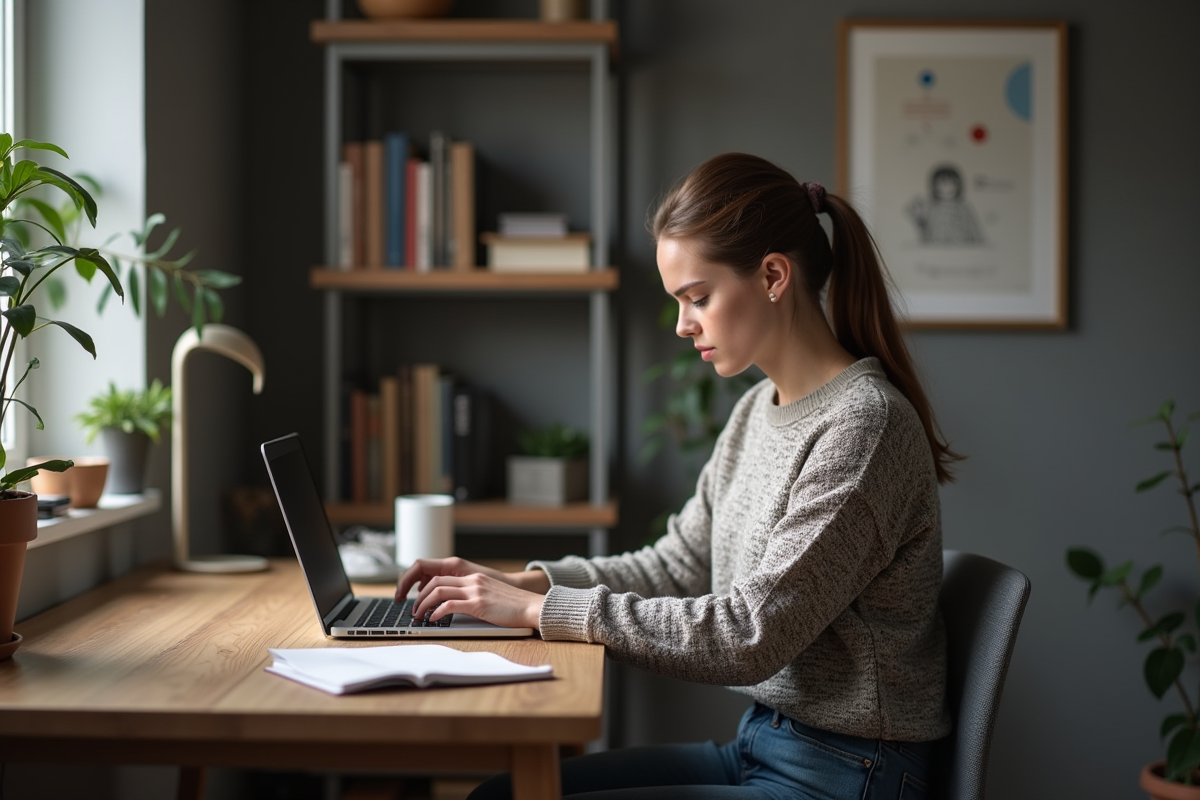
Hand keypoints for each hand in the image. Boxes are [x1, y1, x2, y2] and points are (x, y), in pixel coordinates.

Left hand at [395, 557, 550, 602]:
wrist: (532, 607)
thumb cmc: (514, 607)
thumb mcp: (491, 596)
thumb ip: (475, 596)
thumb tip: (456, 607)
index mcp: (474, 578)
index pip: (441, 576)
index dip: (425, 587)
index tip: (419, 599)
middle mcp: (473, 580)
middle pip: (435, 581)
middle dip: (419, 596)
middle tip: (413, 609)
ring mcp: (475, 591)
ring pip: (439, 591)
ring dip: (423, 604)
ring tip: (418, 616)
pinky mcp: (479, 604)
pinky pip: (450, 605)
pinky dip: (437, 612)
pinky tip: (433, 620)